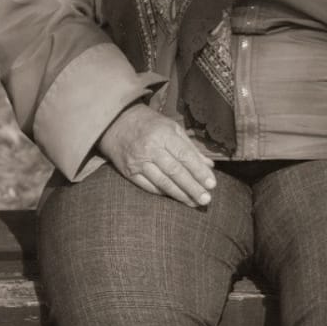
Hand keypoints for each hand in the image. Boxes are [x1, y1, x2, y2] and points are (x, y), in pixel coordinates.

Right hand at [97, 102, 216, 207]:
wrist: (114, 122)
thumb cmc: (148, 123)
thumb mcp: (171, 127)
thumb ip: (190, 147)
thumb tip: (208, 166)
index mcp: (163, 134)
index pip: (185, 156)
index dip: (199, 172)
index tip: (212, 184)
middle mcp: (150, 148)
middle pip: (175, 172)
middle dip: (192, 187)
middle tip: (206, 199)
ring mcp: (138, 161)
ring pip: (162, 182)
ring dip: (180, 194)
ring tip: (194, 203)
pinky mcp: (129, 171)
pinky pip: (148, 186)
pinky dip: (163, 193)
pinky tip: (175, 197)